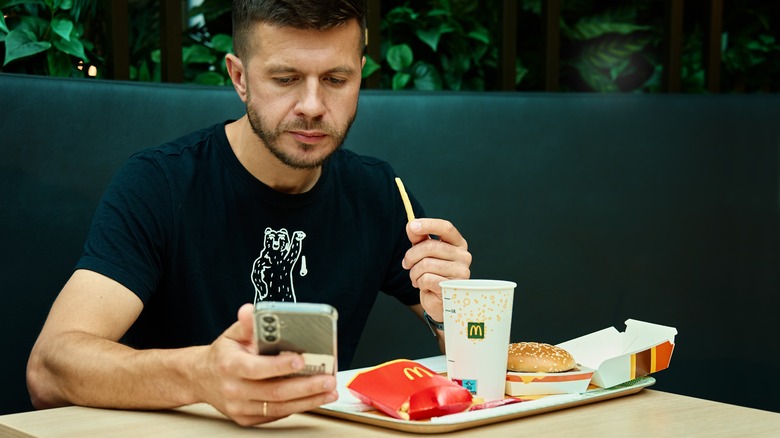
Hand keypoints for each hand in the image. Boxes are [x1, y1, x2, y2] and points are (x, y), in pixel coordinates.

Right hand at [196, 304, 337, 425]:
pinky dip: (296, 407)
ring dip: (308, 400)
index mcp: (230, 365)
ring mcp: (240, 407)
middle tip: (328, 380)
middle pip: (274, 392)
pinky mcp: (246, 418)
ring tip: (329, 392)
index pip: (257, 368)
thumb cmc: (222, 356)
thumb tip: (250, 310)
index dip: (280, 366)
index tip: (301, 361)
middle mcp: (234, 389)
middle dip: (306, 387)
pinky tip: (313, 399)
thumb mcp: (232, 335)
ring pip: (279, 408)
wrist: (201, 379)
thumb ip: (246, 324)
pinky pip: (275, 415)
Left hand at [402, 219, 471, 321]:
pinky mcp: (453, 288)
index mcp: (458, 244)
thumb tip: (411, 226)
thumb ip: (420, 239)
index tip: (411, 226)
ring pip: (426, 264)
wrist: (440, 302)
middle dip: (411, 255)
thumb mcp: (425, 253)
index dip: (428, 225)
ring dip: (414, 272)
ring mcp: (461, 272)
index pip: (446, 227)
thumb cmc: (433, 274)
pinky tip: (424, 286)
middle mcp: (464, 256)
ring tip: (416, 278)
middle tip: (406, 264)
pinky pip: (427, 279)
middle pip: (430, 246)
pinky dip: (420, 283)